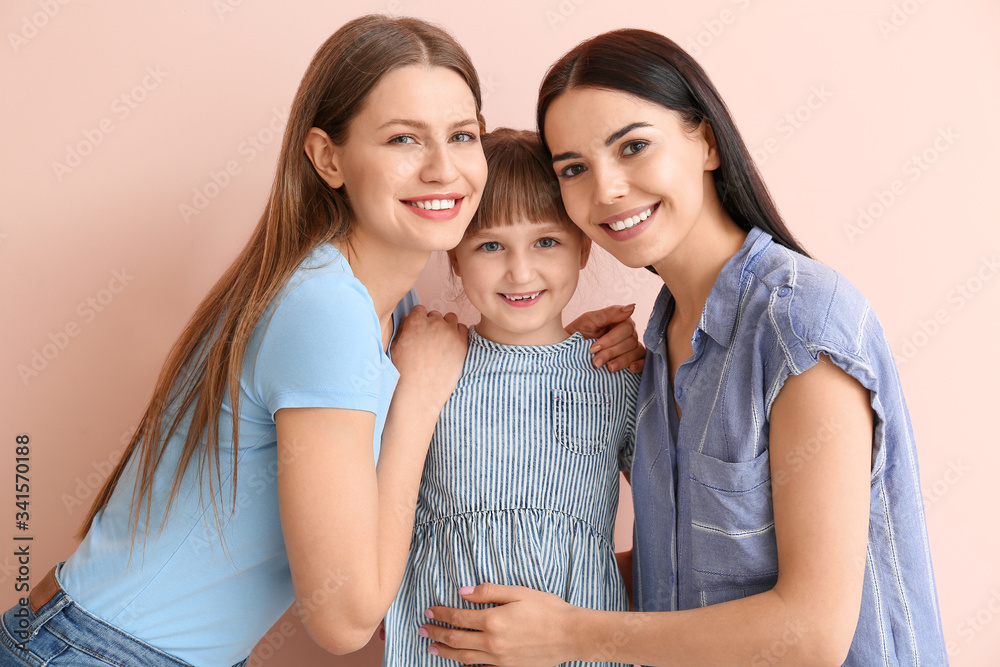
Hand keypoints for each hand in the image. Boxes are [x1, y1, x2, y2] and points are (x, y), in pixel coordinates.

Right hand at [391, 306, 467, 411]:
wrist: (418, 393)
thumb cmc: (403, 373)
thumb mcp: (395, 347)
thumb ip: (402, 330)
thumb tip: (407, 321)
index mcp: (415, 321)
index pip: (420, 310)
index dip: (419, 320)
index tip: (419, 330)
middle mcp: (434, 323)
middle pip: (435, 315)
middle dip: (432, 325)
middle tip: (430, 341)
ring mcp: (449, 332)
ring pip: (451, 319)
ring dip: (446, 327)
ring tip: (442, 343)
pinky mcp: (462, 344)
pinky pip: (463, 329)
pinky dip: (458, 334)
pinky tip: (452, 346)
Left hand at [421, 583, 575, 666]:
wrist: (572, 635)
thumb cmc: (548, 609)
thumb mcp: (518, 592)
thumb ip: (489, 592)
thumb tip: (462, 592)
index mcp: (493, 620)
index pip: (458, 617)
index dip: (441, 614)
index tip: (429, 611)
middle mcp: (493, 643)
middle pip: (456, 639)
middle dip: (436, 634)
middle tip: (422, 630)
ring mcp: (500, 659)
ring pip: (464, 657)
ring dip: (445, 652)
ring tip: (431, 649)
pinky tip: (460, 665)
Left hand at [566, 304, 644, 372]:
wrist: (568, 352)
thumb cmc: (578, 334)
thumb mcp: (589, 321)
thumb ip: (609, 313)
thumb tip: (632, 307)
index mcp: (620, 321)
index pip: (626, 329)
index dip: (611, 339)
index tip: (594, 348)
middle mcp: (628, 333)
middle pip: (630, 342)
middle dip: (612, 352)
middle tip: (596, 361)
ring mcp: (631, 347)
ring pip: (636, 352)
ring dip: (622, 361)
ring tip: (609, 368)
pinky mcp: (631, 360)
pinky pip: (643, 362)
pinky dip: (640, 365)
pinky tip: (631, 369)